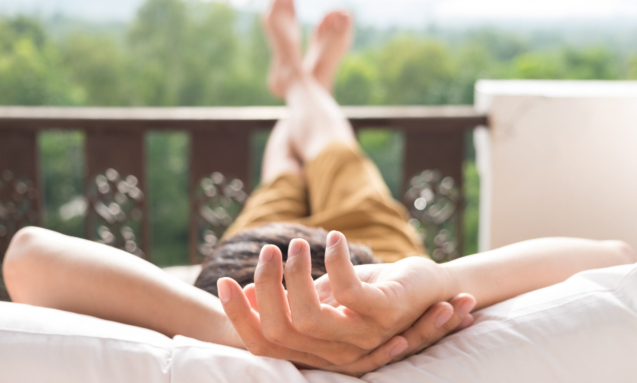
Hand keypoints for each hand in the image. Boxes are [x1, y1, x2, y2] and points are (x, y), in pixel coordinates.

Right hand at [218, 232, 475, 374]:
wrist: (432, 289)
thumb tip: (251, 290)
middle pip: (280, 328)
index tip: (222, 282)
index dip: (239, 316)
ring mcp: (363, 337)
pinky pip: (349, 293)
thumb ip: (294, 299)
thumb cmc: (372, 292)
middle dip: (266, 284)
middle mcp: (336, 352)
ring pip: (309, 316)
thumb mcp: (326, 295)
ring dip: (296, 272)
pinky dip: (337, 261)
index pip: (263, 343)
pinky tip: (335, 238)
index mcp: (317, 349)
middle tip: (268, 249)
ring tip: (298, 242)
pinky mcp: (386, 314)